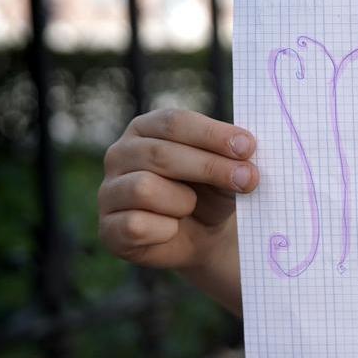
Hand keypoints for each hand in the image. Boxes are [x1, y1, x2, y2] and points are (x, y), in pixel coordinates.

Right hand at [98, 108, 258, 311]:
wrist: (203, 235)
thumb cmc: (213, 192)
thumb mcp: (227, 169)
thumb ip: (233, 158)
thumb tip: (246, 156)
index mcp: (147, 129)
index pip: (174, 122)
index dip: (212, 134)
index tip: (248, 147)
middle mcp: (120, 154)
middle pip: (161, 154)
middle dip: (210, 167)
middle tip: (248, 179)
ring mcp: (109, 191)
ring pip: (145, 188)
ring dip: (183, 202)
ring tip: (191, 207)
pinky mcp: (108, 228)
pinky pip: (137, 225)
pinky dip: (165, 230)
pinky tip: (173, 229)